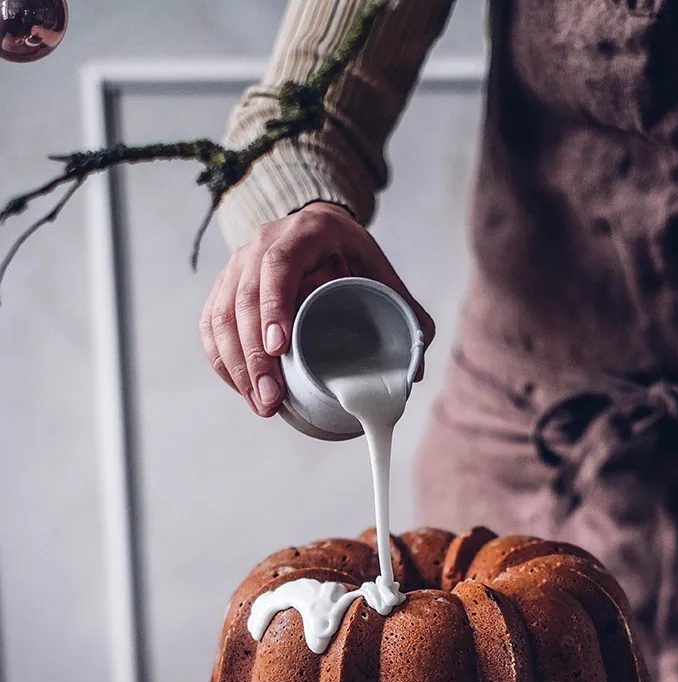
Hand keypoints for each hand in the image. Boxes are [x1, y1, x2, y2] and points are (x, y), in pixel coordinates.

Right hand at [199, 201, 434, 415]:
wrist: (316, 228)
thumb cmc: (350, 255)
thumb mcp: (380, 273)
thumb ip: (404, 313)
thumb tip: (414, 370)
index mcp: (304, 233)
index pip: (277, 266)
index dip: (274, 307)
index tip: (279, 347)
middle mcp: (261, 244)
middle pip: (244, 299)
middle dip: (254, 356)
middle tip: (272, 398)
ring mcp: (237, 265)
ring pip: (221, 317)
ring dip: (237, 366)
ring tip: (262, 404)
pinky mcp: (224, 288)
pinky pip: (211, 326)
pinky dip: (224, 362)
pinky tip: (243, 390)